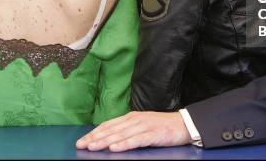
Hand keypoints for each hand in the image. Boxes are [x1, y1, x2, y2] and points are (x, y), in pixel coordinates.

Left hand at [76, 111, 191, 151]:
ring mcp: (144, 126)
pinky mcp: (153, 134)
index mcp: (132, 117)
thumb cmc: (162, 127)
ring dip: (105, 141)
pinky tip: (114, 148)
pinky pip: (136, 140)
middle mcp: (136, 120)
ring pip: (121, 134)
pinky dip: (124, 144)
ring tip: (92, 147)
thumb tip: (110, 137)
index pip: (109, 125)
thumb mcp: (142, 125)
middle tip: (81, 145)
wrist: (184, 124)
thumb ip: (128, 129)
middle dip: (95, 138)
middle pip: (112, 129)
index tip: (82, 141)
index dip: (95, 133)